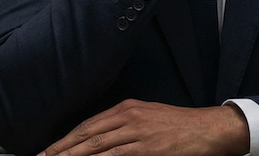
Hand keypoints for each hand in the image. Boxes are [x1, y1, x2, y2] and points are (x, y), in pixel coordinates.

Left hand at [39, 99, 248, 155]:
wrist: (208, 128)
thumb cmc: (180, 126)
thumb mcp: (149, 117)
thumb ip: (125, 126)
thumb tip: (101, 142)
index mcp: (127, 108)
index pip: (89, 124)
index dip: (67, 138)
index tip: (50, 149)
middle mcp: (128, 116)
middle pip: (87, 135)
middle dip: (62, 149)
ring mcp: (137, 132)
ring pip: (96, 146)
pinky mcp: (147, 148)